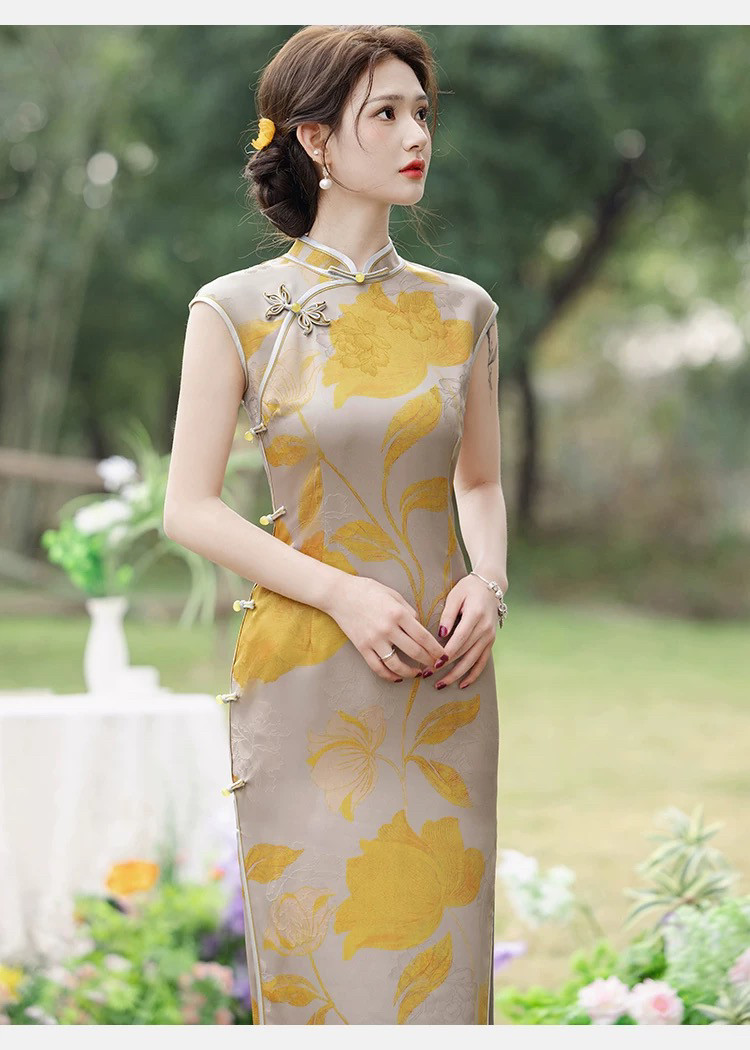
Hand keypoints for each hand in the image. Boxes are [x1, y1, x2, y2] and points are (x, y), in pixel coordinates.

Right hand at [325, 576, 446, 682]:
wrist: (339, 594)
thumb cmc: (367, 590)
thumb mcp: (393, 595)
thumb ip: (409, 611)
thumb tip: (420, 627)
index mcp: (398, 613)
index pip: (424, 637)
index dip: (436, 649)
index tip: (443, 656)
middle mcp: (388, 628)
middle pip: (415, 652)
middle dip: (429, 661)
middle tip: (436, 666)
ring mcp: (374, 640)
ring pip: (397, 664)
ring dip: (411, 672)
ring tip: (418, 673)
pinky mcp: (362, 647)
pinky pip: (378, 667)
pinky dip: (389, 675)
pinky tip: (397, 677)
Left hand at [431, 574, 497, 688]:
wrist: (490, 586)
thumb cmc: (468, 589)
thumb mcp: (455, 595)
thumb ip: (447, 614)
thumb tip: (440, 634)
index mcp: (475, 616)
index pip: (460, 639)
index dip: (447, 652)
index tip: (434, 663)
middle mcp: (485, 629)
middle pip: (465, 652)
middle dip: (447, 667)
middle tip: (429, 675)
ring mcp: (489, 637)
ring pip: (473, 660)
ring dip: (458, 675)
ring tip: (442, 684)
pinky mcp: (490, 642)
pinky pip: (482, 661)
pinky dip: (473, 674)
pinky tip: (462, 684)